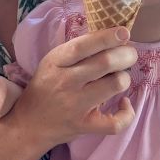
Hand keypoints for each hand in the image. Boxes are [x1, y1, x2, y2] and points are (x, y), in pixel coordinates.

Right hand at [11, 27, 137, 148]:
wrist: (29, 123)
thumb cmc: (46, 86)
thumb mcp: (53, 61)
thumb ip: (77, 50)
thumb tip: (112, 36)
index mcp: (57, 62)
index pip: (83, 45)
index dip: (107, 37)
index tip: (124, 33)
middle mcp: (66, 82)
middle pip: (105, 62)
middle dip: (126, 55)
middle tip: (130, 55)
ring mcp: (76, 105)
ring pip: (114, 85)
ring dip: (124, 78)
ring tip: (120, 77)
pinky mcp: (84, 126)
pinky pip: (115, 123)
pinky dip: (127, 113)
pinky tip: (124, 103)